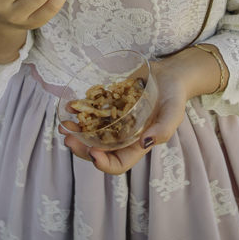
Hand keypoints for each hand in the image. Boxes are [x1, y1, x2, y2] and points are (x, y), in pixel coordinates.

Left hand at [59, 59, 190, 174]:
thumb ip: (164, 129)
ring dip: (76, 131)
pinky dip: (80, 110)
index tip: (92, 153)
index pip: (119, 164)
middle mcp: (124, 136)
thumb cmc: (174, 96)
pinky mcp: (109, 105)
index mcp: (138, 144)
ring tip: (64, 124)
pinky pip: (92, 112)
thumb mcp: (174, 112)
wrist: (168, 75)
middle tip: (68, 138)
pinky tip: (71, 105)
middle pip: (99, 151)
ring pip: (91, 133)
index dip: (104, 164)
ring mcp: (115, 121)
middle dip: (82, 148)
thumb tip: (145, 143)